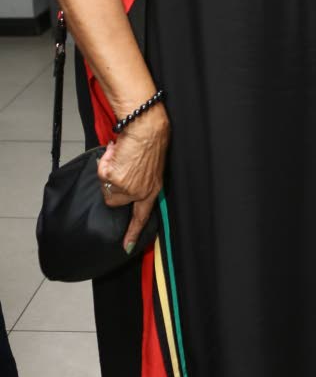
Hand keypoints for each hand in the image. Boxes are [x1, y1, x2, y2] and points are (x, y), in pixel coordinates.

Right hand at [97, 107, 169, 252]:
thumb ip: (137, 179)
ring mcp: (129, 188)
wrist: (146, 128)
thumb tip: (117, 182)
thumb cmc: (149, 141)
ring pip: (105, 187)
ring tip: (119, 155)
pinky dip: (105, 161)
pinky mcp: (118, 180)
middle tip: (119, 164)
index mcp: (152, 189)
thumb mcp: (148, 166)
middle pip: (114, 200)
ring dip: (108, 170)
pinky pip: (101, 174)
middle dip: (111, 183)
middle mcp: (142, 192)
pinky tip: (115, 151)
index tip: (127, 247)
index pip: (142, 216)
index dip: (133, 232)